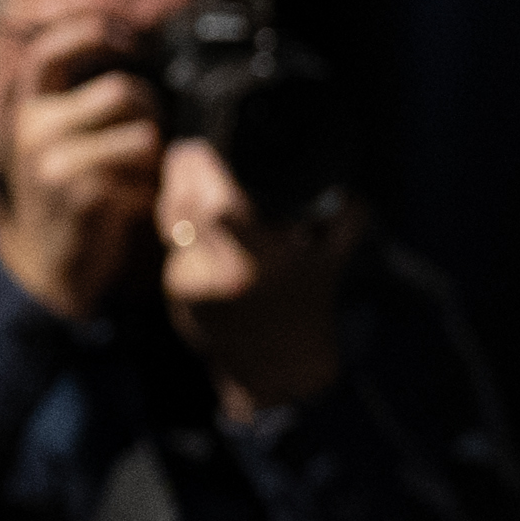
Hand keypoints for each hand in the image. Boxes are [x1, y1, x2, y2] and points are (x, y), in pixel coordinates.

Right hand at [0, 41, 165, 327]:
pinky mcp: (79, 193)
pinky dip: (154, 187)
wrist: (49, 265)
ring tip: (140, 176)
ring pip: (144, 132)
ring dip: (157, 156)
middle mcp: (31, 126)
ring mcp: (51, 160)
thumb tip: (140, 45)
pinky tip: (135, 203)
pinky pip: (147, 172)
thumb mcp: (59, 134)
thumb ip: (80, 92)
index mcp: (24, 104)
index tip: (135, 42)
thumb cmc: (68, 189)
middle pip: (126, 92)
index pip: (53, 46)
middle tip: (148, 142)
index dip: (99, 32)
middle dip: (154, 114)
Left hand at [157, 141, 355, 418]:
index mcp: (258, 262)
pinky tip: (197, 222)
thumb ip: (345, 220)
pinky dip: (182, 231)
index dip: (199, 172)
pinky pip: (173, 249)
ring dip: (176, 198)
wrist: (280, 373)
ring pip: (172, 225)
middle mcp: (218, 274)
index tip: (199, 148)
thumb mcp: (333, 264)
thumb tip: (347, 185)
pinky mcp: (175, 298)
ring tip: (189, 179)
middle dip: (180, 175)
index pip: (215, 208)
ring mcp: (190, 287)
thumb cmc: (309, 314)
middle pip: (181, 208)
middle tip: (188, 153)